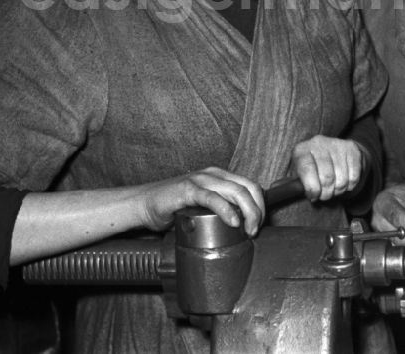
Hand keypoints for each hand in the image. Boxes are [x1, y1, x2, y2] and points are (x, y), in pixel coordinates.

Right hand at [138, 167, 264, 235]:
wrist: (143, 204)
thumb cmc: (174, 208)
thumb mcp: (204, 208)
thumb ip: (221, 210)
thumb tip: (243, 228)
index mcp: (220, 176)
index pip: (250, 186)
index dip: (260, 205)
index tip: (260, 224)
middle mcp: (213, 174)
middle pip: (247, 188)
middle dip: (257, 210)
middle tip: (255, 230)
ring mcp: (200, 180)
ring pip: (235, 191)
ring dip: (248, 211)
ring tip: (248, 230)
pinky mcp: (187, 190)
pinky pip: (212, 198)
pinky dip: (226, 209)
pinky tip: (233, 221)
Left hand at [291, 135, 365, 201]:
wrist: (335, 154)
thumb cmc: (314, 170)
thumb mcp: (301, 176)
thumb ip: (300, 187)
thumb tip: (309, 195)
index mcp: (301, 150)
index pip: (307, 169)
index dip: (311, 188)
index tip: (314, 197)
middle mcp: (319, 143)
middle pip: (326, 177)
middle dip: (326, 193)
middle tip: (324, 195)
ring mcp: (337, 144)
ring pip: (341, 180)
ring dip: (338, 190)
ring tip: (334, 188)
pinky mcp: (352, 149)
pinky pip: (353, 177)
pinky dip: (350, 186)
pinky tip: (344, 182)